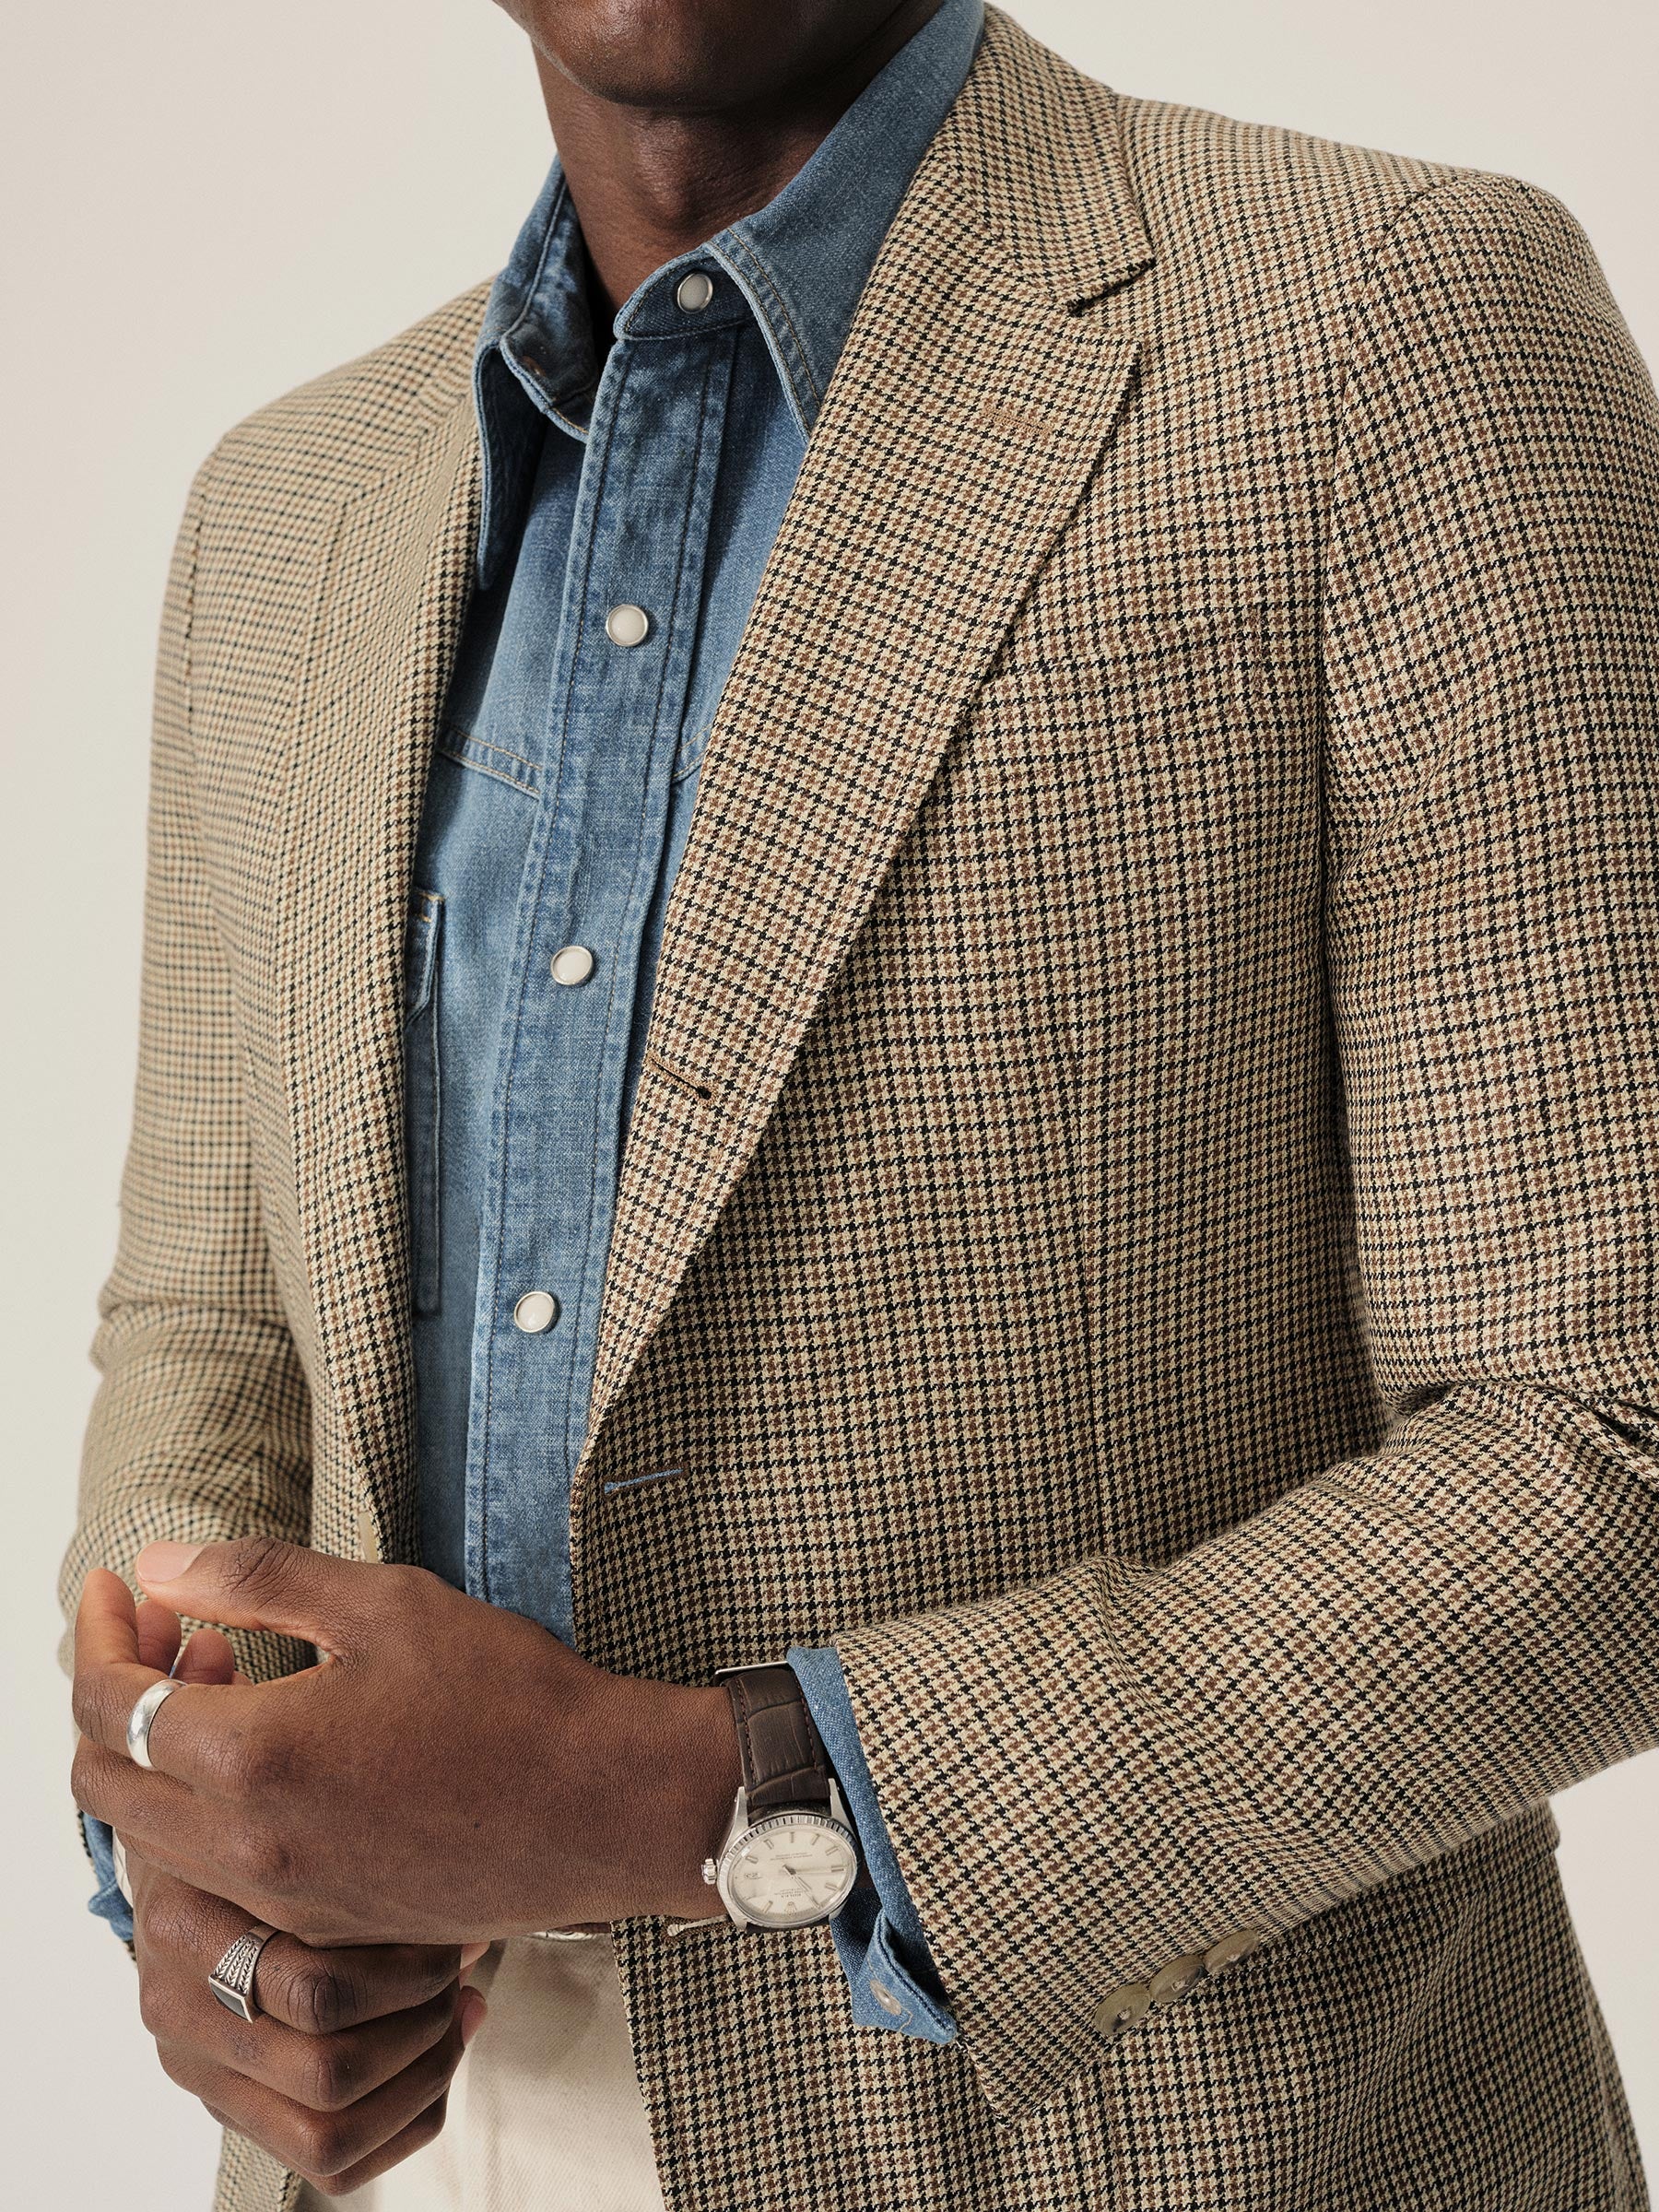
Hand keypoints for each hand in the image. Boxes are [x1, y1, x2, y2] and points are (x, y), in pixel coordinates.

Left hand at [71, 1541, 738, 1947]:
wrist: (603, 1809)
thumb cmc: (509, 1697)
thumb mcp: (384, 1604)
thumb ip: (256, 1579)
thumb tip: (159, 1566)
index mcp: (253, 1757)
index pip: (107, 1704)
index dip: (96, 1634)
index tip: (114, 1588)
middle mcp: (246, 1847)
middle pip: (100, 1782)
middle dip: (109, 1694)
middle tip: (162, 1626)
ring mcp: (280, 1900)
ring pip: (148, 1838)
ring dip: (152, 1757)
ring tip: (221, 1676)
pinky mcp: (317, 1927)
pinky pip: (210, 1877)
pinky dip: (200, 1810)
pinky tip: (266, 1752)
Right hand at [128, 1850, 485, 2197]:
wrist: (182, 1869)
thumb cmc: (255, 1833)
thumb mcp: (285, 1822)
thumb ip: (361, 1868)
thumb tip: (470, 1935)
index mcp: (186, 1931)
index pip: (316, 1992)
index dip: (411, 1975)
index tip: (455, 1936)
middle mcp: (177, 2015)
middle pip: (328, 2071)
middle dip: (420, 2027)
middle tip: (457, 1973)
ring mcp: (200, 2073)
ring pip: (329, 2134)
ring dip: (421, 2077)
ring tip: (459, 2011)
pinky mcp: (230, 2111)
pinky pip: (330, 2163)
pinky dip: (407, 2119)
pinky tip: (442, 2050)